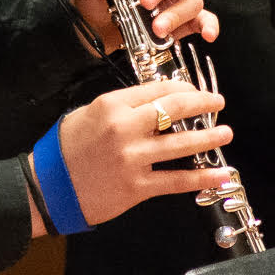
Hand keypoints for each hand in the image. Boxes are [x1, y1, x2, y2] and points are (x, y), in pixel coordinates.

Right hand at [49, 77, 233, 229]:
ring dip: (209, 138)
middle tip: (218, 103)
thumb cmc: (66, 148)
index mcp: (112, 106)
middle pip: (175, 110)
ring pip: (181, 144)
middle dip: (203, 104)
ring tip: (225, 134)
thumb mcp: (89, 113)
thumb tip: (155, 101)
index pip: (158, 90)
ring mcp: (133, 158)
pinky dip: (202, 177)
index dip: (184, 88)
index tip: (196, 90)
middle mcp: (125, 128)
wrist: (49, 186)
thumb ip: (122, 106)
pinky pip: (177, 180)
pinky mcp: (137, 186)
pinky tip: (221, 173)